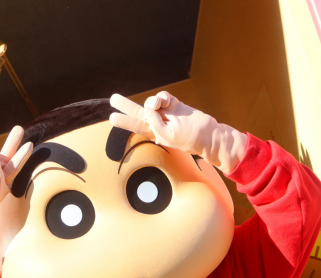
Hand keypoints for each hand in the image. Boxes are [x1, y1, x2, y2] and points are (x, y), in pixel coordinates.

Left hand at [109, 91, 247, 173]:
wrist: (209, 134)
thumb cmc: (189, 138)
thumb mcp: (166, 133)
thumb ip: (154, 120)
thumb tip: (149, 105)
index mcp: (154, 133)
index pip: (135, 126)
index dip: (124, 121)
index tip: (112, 117)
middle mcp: (157, 122)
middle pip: (137, 112)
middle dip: (125, 105)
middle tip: (113, 99)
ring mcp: (166, 113)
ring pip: (151, 102)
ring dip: (153, 101)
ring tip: (160, 105)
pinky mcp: (174, 105)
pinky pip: (163, 97)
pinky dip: (163, 97)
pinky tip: (167, 101)